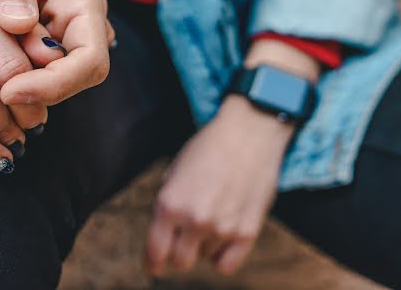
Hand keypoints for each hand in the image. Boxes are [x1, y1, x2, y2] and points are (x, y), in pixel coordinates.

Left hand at [0, 0, 112, 109]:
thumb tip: (20, 22)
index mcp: (84, 1)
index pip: (89, 60)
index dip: (53, 84)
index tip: (7, 91)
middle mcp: (89, 30)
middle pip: (77, 80)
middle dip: (34, 89)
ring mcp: (76, 50)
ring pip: (58, 88)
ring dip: (23, 88)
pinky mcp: (58, 65)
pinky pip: (42, 88)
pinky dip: (18, 88)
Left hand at [144, 38, 317, 276]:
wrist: (249, 133)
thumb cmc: (208, 147)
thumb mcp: (174, 170)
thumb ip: (167, 202)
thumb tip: (163, 231)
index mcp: (170, 204)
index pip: (155, 251)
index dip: (151, 263)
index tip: (152, 266)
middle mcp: (194, 221)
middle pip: (180, 262)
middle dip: (177, 254)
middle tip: (182, 240)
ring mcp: (223, 229)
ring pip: (205, 257)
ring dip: (203, 245)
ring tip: (211, 215)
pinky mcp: (248, 232)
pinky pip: (227, 265)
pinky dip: (222, 257)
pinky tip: (222, 238)